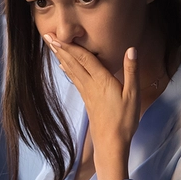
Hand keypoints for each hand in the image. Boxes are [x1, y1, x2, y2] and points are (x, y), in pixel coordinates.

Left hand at [44, 34, 139, 179]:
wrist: (111, 143)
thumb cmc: (124, 120)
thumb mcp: (133, 95)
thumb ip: (131, 71)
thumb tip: (131, 49)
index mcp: (102, 80)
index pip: (84, 58)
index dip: (70, 46)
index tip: (57, 36)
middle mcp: (90, 84)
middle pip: (73, 62)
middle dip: (60, 48)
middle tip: (47, 36)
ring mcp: (87, 92)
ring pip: (72, 70)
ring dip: (62, 57)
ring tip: (52, 47)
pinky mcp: (87, 100)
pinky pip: (75, 80)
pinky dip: (68, 70)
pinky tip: (63, 67)